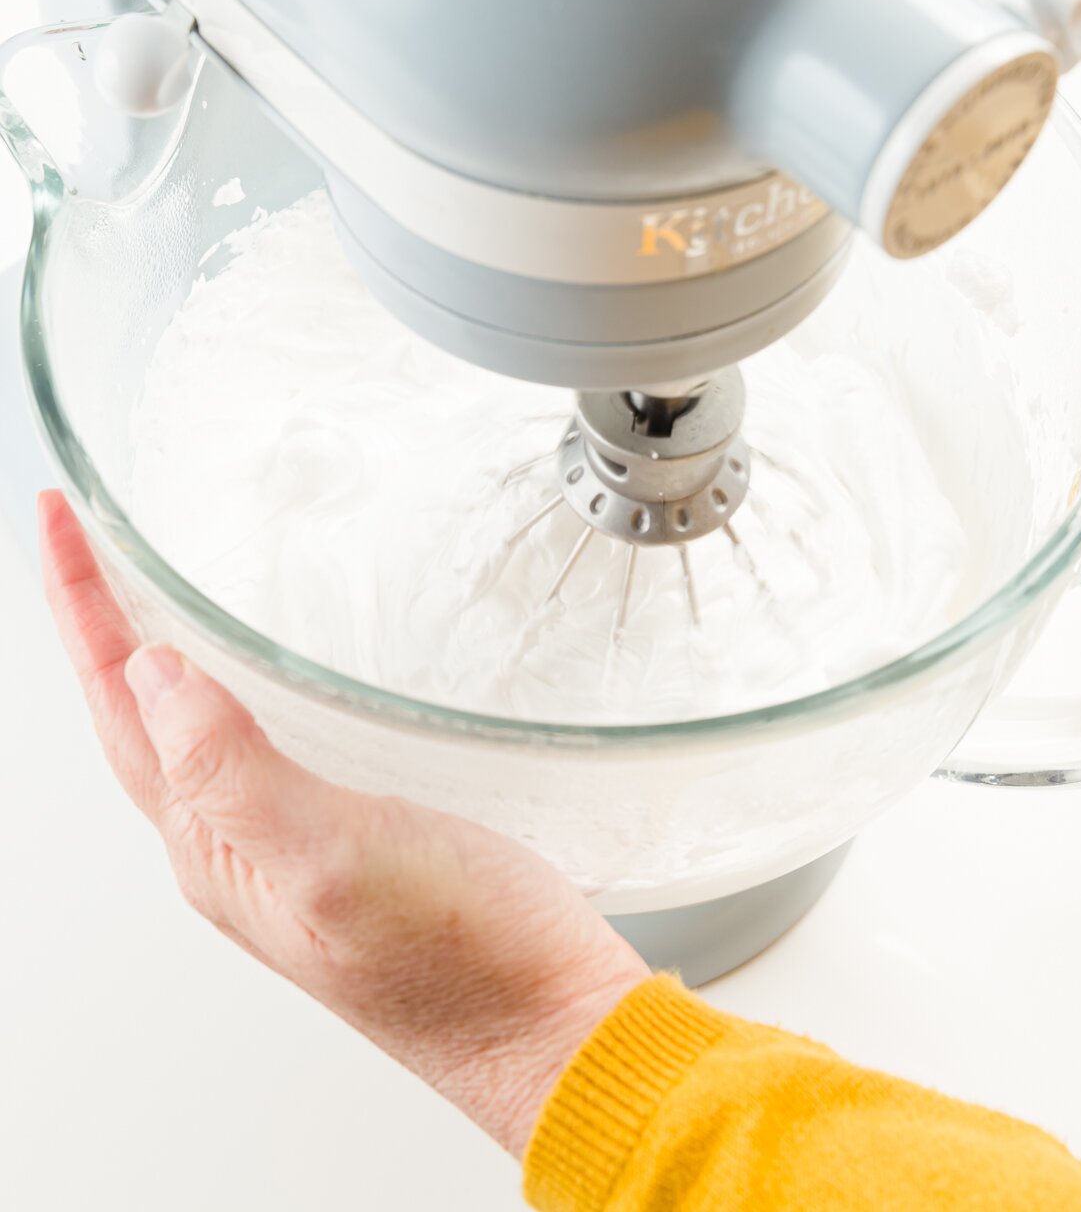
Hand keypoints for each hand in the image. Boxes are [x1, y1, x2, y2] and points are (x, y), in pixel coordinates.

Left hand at [39, 491, 648, 1156]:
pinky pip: (256, 744)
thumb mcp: (335, 858)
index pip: (120, 706)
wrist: (551, 1026)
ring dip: (155, 650)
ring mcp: (289, 846)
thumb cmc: (461, 960)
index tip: (63, 521)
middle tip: (86, 536)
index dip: (82, 607)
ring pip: (192, 729)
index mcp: (215, 849)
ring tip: (140, 587)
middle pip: (136, 716)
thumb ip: (234, 774)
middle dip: (100, 619)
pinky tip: (263, 669)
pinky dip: (236, 683)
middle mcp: (236, 849)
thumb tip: (152, 675)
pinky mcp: (351, 836)